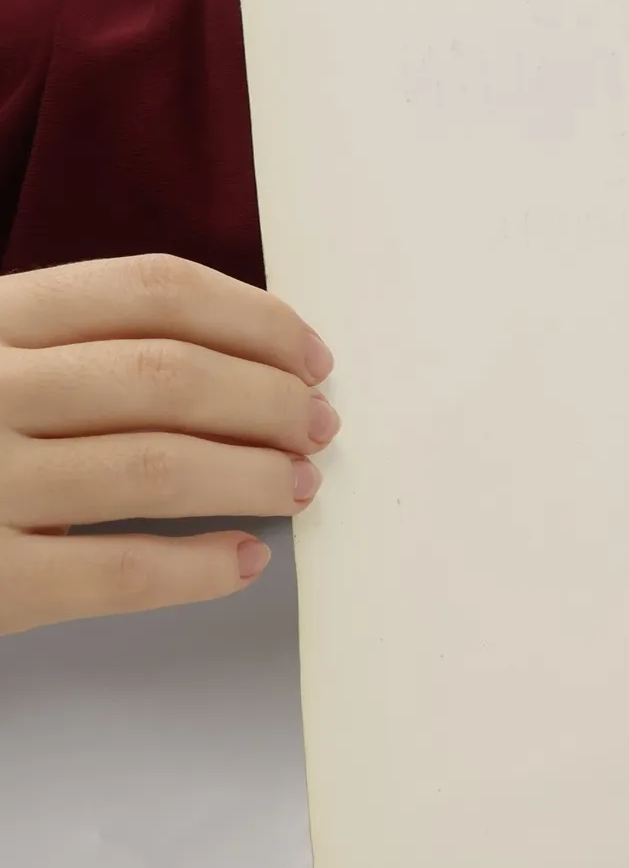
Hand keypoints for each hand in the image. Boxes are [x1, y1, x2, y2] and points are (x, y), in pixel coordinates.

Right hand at [0, 254, 336, 636]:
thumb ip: (71, 342)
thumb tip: (238, 356)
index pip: (151, 291)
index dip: (255, 320)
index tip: (311, 356)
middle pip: (170, 376)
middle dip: (271, 400)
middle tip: (319, 426)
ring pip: (158, 465)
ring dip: (254, 474)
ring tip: (297, 484)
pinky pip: (120, 575)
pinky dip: (200, 568)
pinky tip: (242, 560)